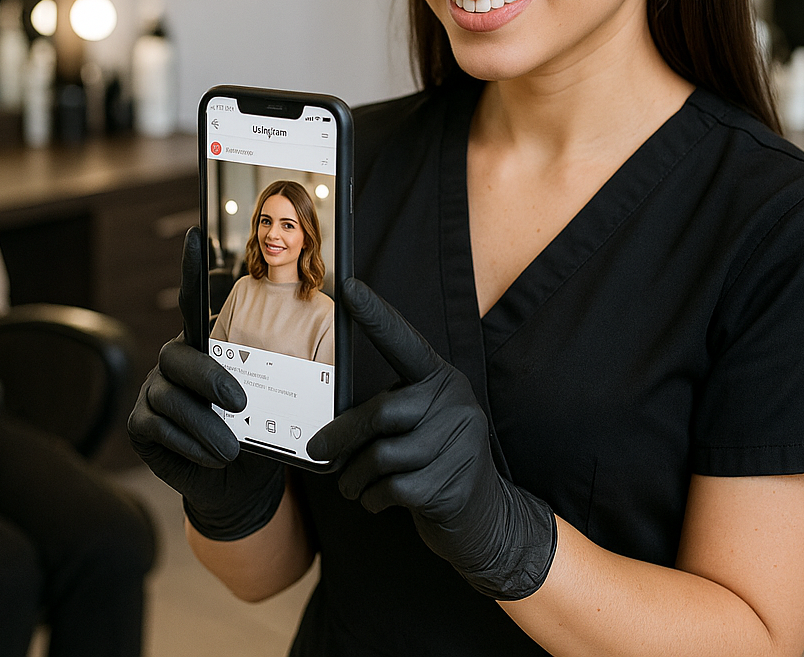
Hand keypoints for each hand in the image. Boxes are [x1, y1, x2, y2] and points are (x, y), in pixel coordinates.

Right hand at [127, 228, 284, 539]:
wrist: (238, 485)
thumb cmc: (257, 436)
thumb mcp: (273, 405)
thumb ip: (275, 380)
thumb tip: (309, 361)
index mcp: (205, 346)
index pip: (193, 301)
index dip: (191, 268)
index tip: (196, 234)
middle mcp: (173, 361)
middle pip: (180, 356)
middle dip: (210, 379)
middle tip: (241, 403)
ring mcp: (153, 391)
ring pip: (170, 397)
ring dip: (206, 425)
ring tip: (231, 448)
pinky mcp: (140, 423)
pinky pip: (159, 426)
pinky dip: (189, 443)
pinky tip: (211, 456)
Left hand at [307, 278, 556, 600]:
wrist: (485, 518)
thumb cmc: (435, 463)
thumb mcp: (419, 427)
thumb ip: (386, 414)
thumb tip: (328, 431)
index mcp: (442, 380)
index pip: (405, 342)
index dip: (377, 316)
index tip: (350, 287)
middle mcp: (456, 404)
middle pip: (381, 412)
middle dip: (341, 437)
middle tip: (319, 452)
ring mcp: (459, 445)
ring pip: (381, 456)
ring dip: (355, 477)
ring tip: (353, 486)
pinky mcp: (452, 484)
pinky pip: (391, 488)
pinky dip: (372, 499)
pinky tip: (377, 501)